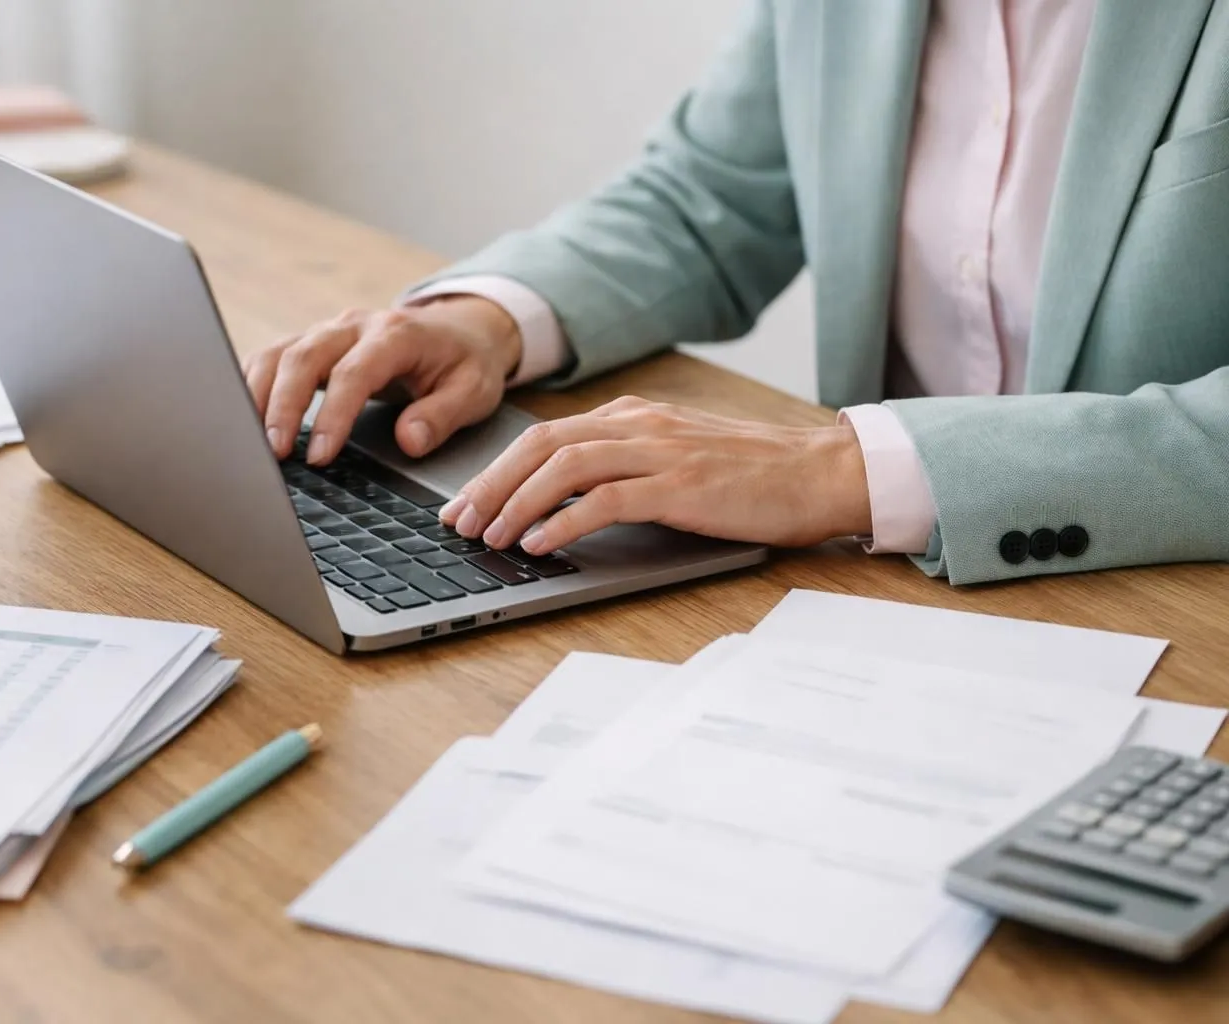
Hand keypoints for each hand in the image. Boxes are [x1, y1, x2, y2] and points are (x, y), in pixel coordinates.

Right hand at [244, 297, 522, 464]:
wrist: (460, 330)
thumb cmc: (465, 364)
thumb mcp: (473, 391)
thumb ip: (442, 415)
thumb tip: (409, 441)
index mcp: (396, 335)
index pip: (354, 372)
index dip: (333, 414)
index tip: (321, 455)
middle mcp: (354, 326)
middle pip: (303, 356)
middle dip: (282, 406)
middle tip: (273, 453)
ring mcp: (328, 332)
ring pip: (277, 353)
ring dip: (257, 396)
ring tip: (246, 441)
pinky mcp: (311, 344)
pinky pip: (271, 359)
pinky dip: (251, 386)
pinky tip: (242, 420)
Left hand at [437, 396, 872, 553]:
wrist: (824, 472)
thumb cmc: (755, 475)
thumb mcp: (678, 458)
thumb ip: (627, 467)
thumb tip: (566, 503)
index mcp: (634, 416)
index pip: (546, 435)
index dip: (496, 469)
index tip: (466, 503)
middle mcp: (639, 425)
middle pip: (541, 444)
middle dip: (490, 484)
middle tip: (458, 523)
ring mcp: (661, 452)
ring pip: (564, 466)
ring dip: (517, 503)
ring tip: (490, 537)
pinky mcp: (681, 485)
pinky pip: (606, 500)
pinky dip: (565, 522)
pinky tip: (541, 545)